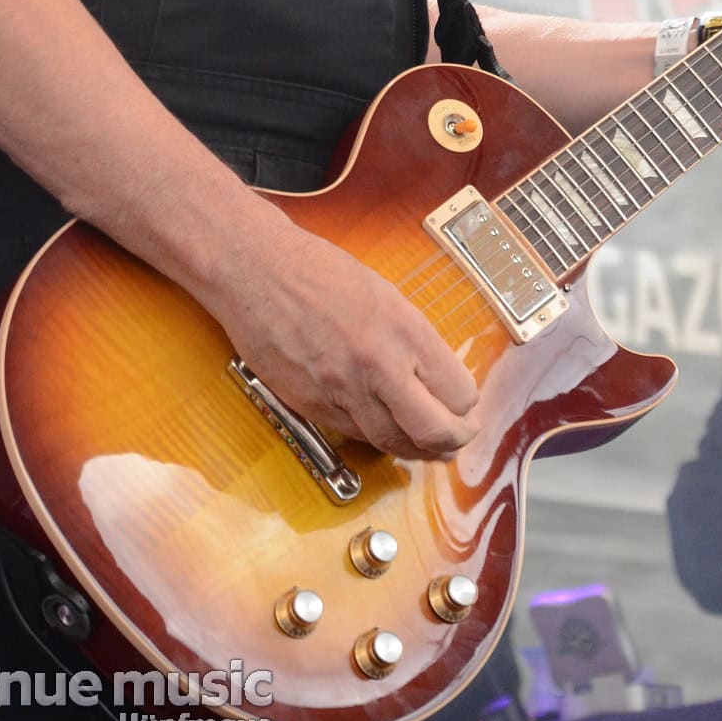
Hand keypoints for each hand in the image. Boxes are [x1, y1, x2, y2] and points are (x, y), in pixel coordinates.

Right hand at [208, 217, 479, 460]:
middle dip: (453, 442)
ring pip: (392, 442)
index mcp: (403, 329)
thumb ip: (410, 336)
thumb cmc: (317, 270)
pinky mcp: (311, 405)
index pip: (456, 392)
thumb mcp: (382, 293)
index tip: (465, 406)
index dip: (465, 405)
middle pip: (432, 430)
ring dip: (416, 450)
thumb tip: (435, 375)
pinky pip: (354, 434)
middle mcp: (377, 364)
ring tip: (429, 447)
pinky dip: (374, 437)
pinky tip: (383, 430)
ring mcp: (342, 389)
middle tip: (459, 440)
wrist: (256, 271)